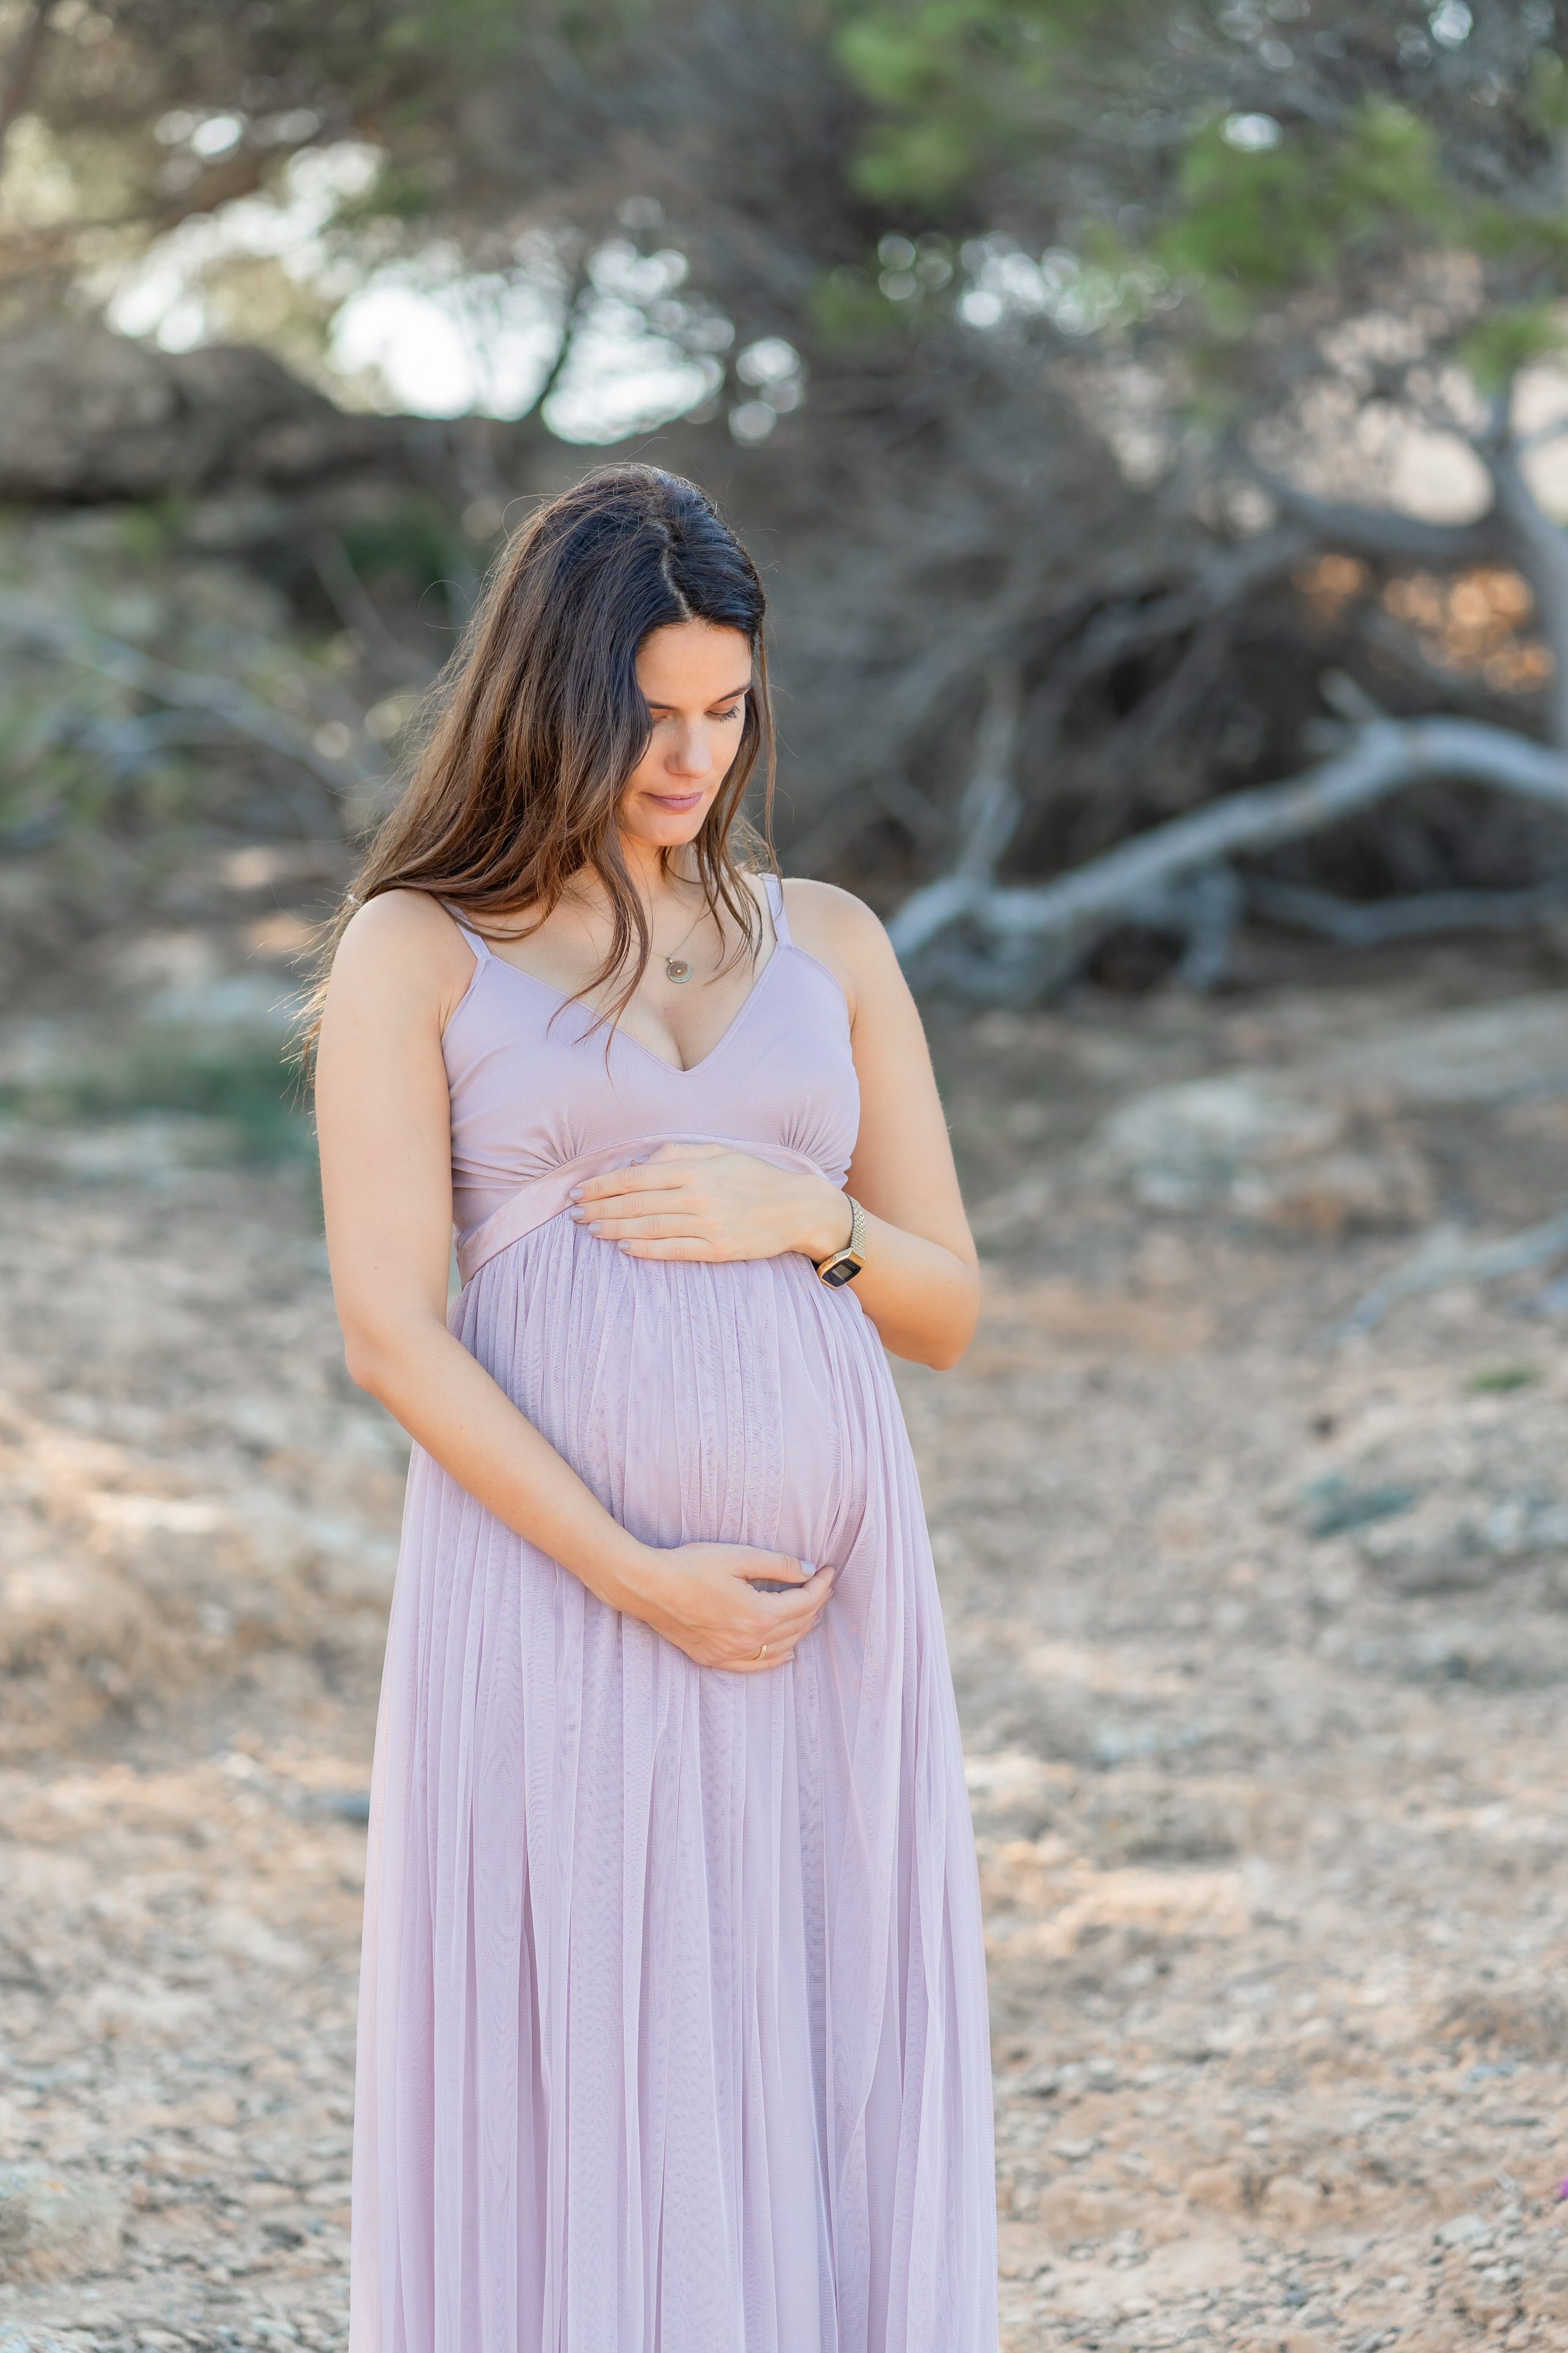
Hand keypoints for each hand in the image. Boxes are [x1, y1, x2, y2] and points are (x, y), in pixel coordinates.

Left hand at [569, 1143, 851, 1262]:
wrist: (798, 1208)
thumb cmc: (755, 1177)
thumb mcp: (719, 1152)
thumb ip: (679, 1152)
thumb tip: (641, 1161)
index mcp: (695, 1168)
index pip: (635, 1176)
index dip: (602, 1185)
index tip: (578, 1191)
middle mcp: (698, 1195)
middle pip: (635, 1203)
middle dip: (599, 1208)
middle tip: (573, 1214)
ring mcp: (708, 1224)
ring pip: (648, 1227)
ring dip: (614, 1229)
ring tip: (591, 1230)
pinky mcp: (718, 1248)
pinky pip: (673, 1250)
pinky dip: (645, 1249)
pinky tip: (624, 1248)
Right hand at [621, 1543, 835, 1671]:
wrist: (648, 1587)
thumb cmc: (691, 1566)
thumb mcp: (739, 1556)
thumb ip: (779, 1565)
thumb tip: (809, 1572)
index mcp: (759, 1614)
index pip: (805, 1602)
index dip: (821, 1585)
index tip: (829, 1570)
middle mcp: (749, 1641)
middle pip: (797, 1625)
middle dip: (814, 1604)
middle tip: (820, 1585)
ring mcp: (731, 1654)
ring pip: (781, 1647)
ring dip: (800, 1628)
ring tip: (809, 1610)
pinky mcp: (713, 1659)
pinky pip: (755, 1666)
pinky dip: (776, 1658)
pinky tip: (786, 1651)